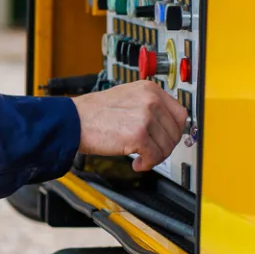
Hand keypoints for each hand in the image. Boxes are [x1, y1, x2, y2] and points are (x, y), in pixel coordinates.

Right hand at [71, 82, 189, 171]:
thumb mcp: (128, 97)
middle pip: (175, 132)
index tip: (167, 138)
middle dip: (165, 147)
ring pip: (166, 147)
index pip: (180, 113)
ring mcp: (145, 117)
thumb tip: (166, 125)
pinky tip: (137, 163)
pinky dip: (147, 164)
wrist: (74, 120)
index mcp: (150, 89)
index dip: (174, 130)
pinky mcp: (138, 135)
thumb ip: (149, 106)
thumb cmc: (95, 111)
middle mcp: (151, 100)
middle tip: (152, 151)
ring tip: (141, 157)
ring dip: (155, 157)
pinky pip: (154, 157)